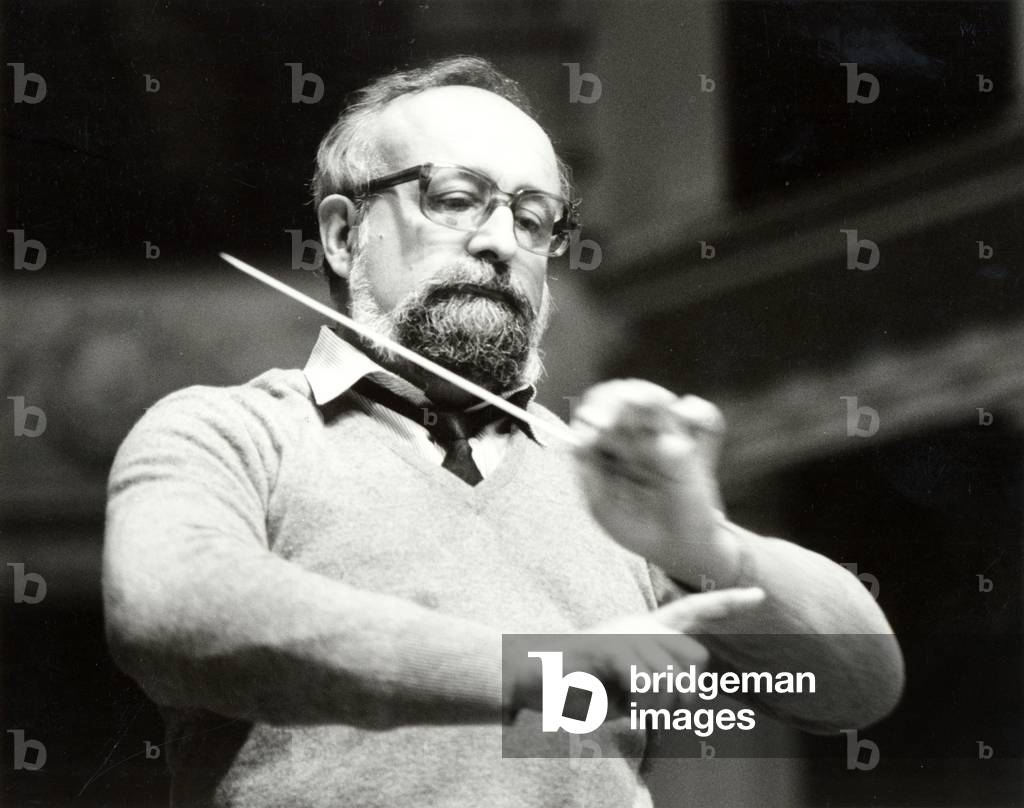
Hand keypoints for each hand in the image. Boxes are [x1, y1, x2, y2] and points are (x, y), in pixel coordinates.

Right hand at [508, 588, 764, 716]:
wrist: (537, 675)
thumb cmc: (585, 686)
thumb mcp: (631, 688)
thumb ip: (663, 685)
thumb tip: (693, 694)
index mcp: (648, 628)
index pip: (695, 611)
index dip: (728, 604)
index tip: (759, 593)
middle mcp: (643, 625)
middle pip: (696, 664)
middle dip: (681, 697)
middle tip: (642, 701)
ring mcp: (628, 633)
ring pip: (675, 682)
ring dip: (653, 706)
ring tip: (620, 697)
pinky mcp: (612, 648)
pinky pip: (648, 687)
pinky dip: (635, 705)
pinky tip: (610, 696)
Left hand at [571, 379, 734, 587]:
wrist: (678, 549)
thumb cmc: (637, 527)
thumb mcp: (601, 505)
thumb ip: (588, 473)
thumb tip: (578, 441)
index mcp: (608, 447)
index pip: (597, 410)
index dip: (595, 410)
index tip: (595, 424)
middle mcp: (635, 437)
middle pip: (624, 396)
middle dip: (620, 400)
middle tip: (615, 420)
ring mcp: (666, 439)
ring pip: (658, 399)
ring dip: (650, 397)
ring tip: (647, 407)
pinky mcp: (697, 448)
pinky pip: (704, 415)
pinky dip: (697, 412)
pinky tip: (684, 423)